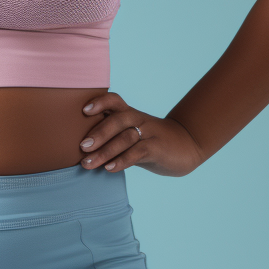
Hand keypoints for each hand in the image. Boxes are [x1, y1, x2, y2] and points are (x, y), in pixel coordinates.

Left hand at [78, 91, 205, 176]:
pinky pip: (138, 152)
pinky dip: (123, 160)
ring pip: (125, 137)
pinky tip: (110, 169)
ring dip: (105, 151)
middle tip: (82, 147)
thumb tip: (83, 150)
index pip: (113, 100)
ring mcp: (149, 132)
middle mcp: (138, 119)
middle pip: (117, 119)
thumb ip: (112, 138)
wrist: (186, 147)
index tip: (83, 111)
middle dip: (98, 133)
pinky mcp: (158, 147)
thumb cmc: (150, 142)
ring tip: (88, 164)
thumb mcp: (132, 136)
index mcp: (129, 113)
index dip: (99, 101)